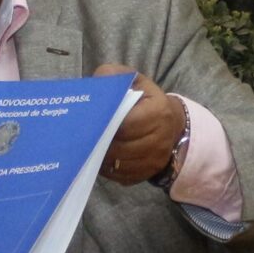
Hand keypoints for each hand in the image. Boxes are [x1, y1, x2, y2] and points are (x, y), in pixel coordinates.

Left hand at [96, 67, 181, 185]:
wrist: (172, 123)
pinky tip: (100, 158)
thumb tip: (95, 84)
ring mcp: (155, 160)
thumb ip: (112, 76)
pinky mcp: (148, 174)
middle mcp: (161, 139)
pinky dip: (108, 169)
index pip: (126, 124)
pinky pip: (122, 176)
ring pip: (119, 164)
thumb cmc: (146, 100)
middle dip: (100, 143)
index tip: (88, 123)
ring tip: (89, 148)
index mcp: (158, 112)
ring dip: (101, 158)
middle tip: (82, 138)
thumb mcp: (134, 80)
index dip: (105, 125)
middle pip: (121, 147)